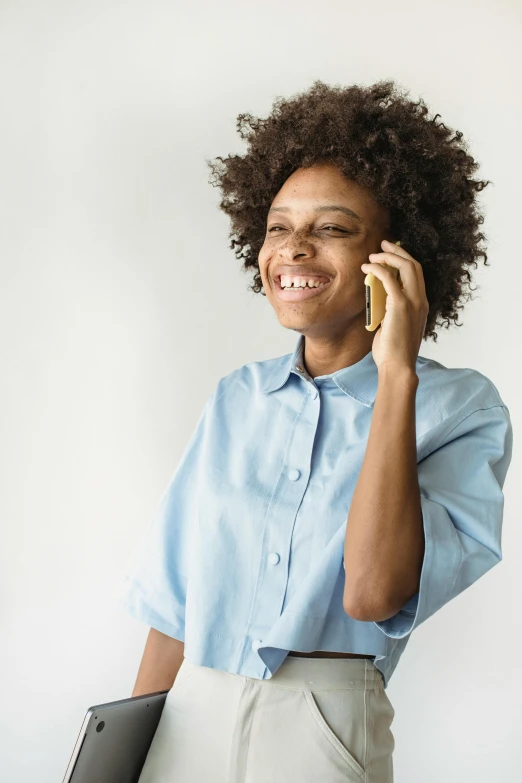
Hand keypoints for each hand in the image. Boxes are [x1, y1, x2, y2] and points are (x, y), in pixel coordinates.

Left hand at [361, 239, 428, 372]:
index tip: (390, 253)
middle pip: (413, 264)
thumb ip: (391, 312)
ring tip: (372, 255)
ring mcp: (413, 302)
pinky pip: (390, 278)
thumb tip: (377, 302)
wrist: (398, 366)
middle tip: (383, 245)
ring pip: (406, 266)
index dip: (405, 259)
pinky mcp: (400, 305)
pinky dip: (378, 268)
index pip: (417, 274)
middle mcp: (421, 300)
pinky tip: (367, 267)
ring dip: (387, 257)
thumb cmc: (393, 351)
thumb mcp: (394, 326)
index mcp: (421, 304)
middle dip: (397, 251)